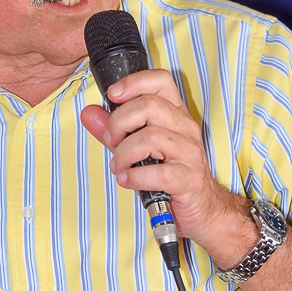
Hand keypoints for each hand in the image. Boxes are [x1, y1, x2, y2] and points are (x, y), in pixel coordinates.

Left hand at [80, 69, 256, 265]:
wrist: (203, 209)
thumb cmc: (170, 176)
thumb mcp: (137, 149)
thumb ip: (114, 130)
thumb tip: (89, 113)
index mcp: (175, 115)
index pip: (160, 81)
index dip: (134, 82)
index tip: (113, 95)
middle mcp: (185, 128)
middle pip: (149, 105)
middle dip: (119, 122)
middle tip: (111, 141)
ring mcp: (190, 153)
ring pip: (151, 137)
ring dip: (123, 153)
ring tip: (118, 166)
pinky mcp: (190, 179)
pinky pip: (159, 173)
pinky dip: (135, 177)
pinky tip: (127, 180)